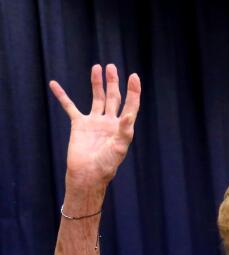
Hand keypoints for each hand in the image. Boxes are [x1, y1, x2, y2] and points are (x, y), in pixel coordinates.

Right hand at [49, 64, 140, 189]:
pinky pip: (69, 106)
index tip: (133, 76)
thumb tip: (128, 116)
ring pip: (96, 98)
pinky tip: (54, 84)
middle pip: (113, 97)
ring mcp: (94, 122)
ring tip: (97, 67)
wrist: (87, 174)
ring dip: (96, 83)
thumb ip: (124, 131)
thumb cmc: (105, 164)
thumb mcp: (118, 148)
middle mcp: (109, 122)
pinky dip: (62, 96)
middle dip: (113, 82)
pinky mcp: (79, 125)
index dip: (133, 91)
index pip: (130, 105)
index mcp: (122, 127)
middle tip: (111, 66)